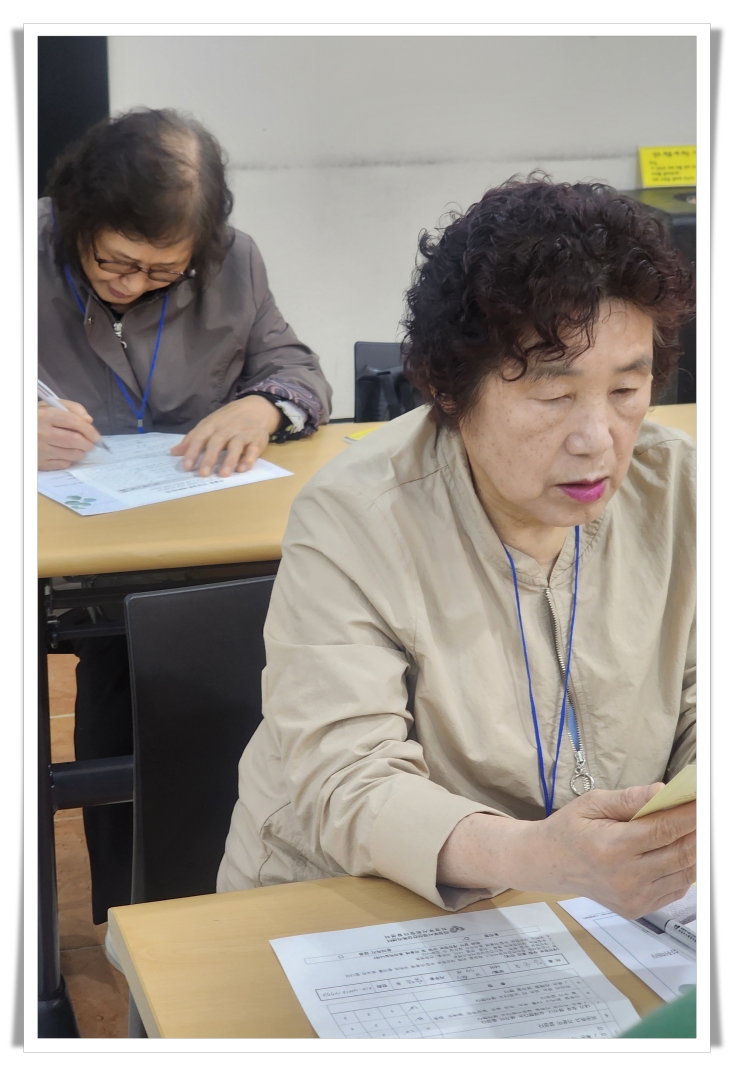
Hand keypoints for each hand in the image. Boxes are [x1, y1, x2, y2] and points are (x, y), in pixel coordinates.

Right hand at [38, 400, 100, 469]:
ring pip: (72, 454)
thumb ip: (72, 408)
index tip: (96, 436)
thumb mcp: (51, 406)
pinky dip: (70, 460)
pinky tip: (66, 454)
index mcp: (46, 415)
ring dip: (81, 453)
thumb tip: (89, 420)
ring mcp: (40, 449)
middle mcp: (42, 432)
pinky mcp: (40, 463)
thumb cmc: (38, 417)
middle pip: (75, 440)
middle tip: (90, 444)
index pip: (74, 422)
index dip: (89, 430)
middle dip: (88, 444)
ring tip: (80, 449)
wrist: (19, 433)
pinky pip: (63, 464)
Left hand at [170, 396, 281, 476]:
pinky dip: (248, 459)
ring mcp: (243, 434)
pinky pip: (253, 450)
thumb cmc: (228, 419)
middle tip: (203, 474)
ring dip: (230, 460)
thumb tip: (174, 452)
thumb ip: (192, 439)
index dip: (193, 451)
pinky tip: (242, 469)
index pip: (200, 438)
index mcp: (212, 425)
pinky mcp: (257, 440)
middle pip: (217, 442)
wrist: (257, 407)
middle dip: (210, 458)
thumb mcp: (209, 424)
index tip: (186, 466)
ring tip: (223, 474)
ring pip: (236, 446)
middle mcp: (227, 429)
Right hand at [438, 784, 695, 919]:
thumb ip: (630, 799)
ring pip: (683, 874)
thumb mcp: (592, 803)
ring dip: (692, 851)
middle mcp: (625, 877)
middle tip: (703, 814)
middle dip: (697, 832)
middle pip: (680, 854)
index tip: (702, 802)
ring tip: (690, 831)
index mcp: (612, 847)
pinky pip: (674, 890)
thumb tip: (662, 792)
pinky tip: (673, 852)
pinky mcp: (637, 909)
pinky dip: (682, 870)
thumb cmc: (569, 830)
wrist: (548, 864)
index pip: (663, 830)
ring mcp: (632, 897)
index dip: (689, 815)